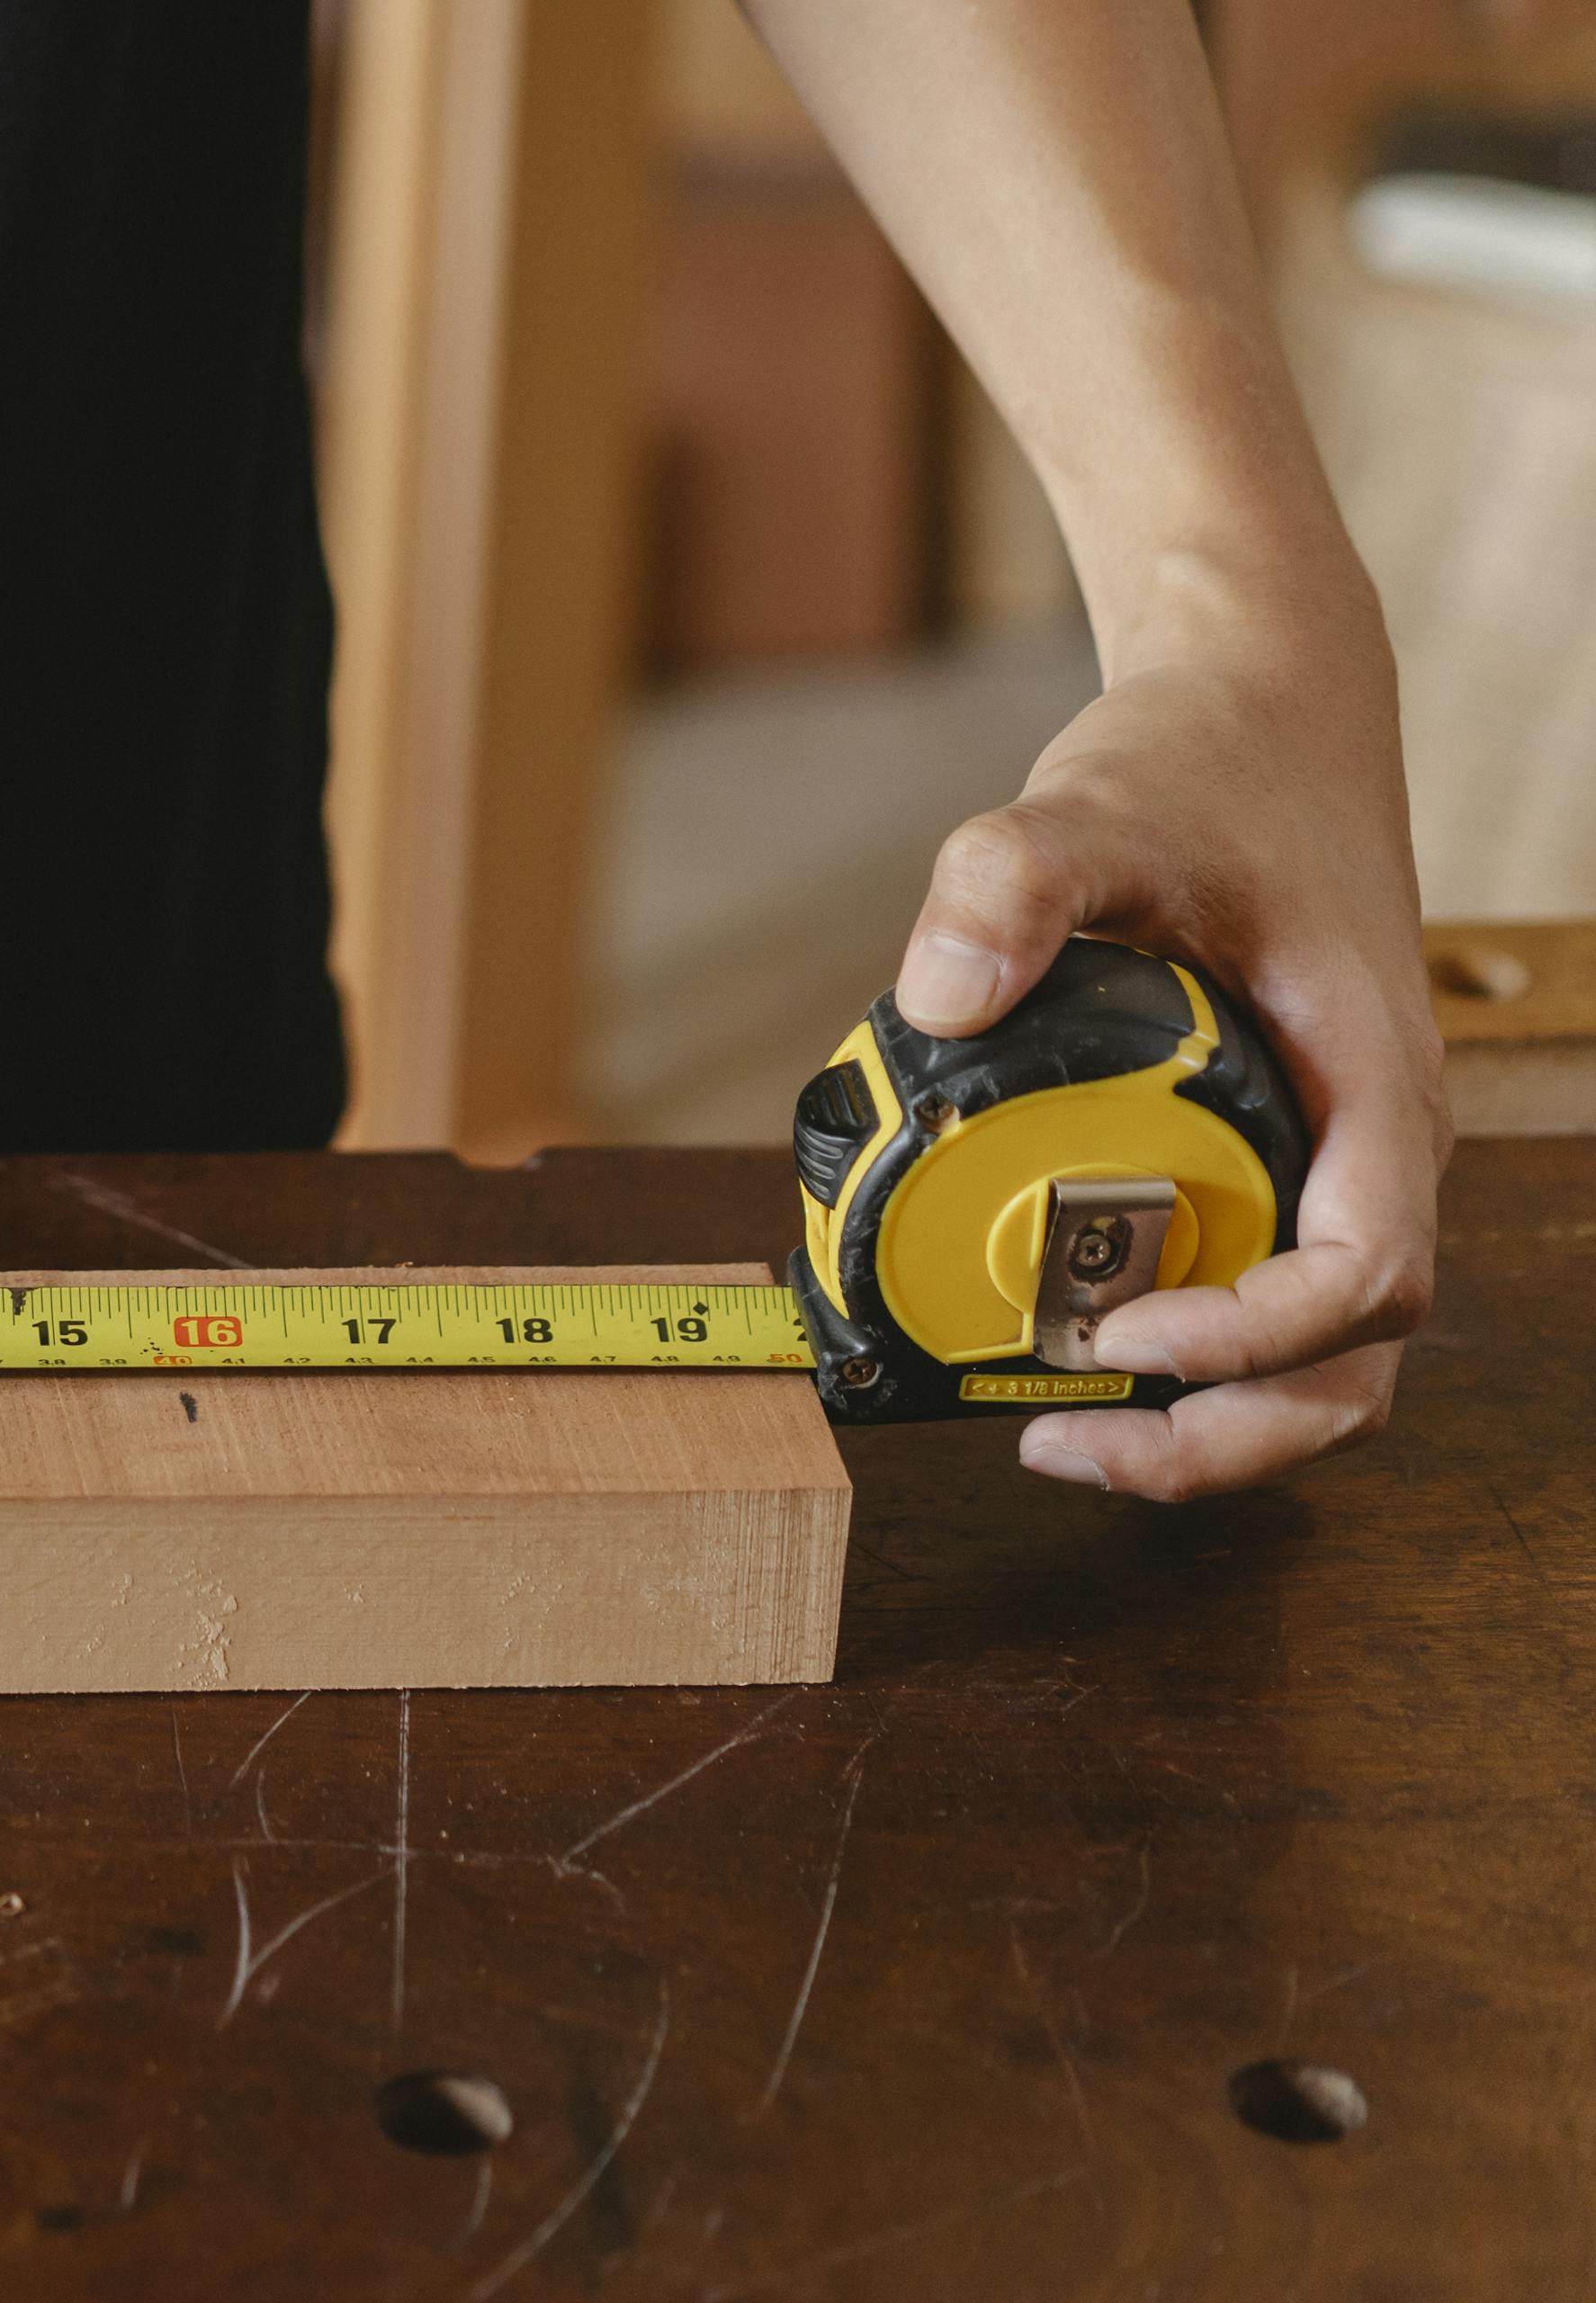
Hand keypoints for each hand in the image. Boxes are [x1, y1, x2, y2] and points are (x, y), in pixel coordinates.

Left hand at [894, 594, 1450, 1500]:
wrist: (1268, 714)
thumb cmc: (1215, 763)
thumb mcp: (1102, 800)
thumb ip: (1017, 877)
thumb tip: (934, 995)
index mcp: (1375, 1083)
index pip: (1365, 1274)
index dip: (1253, 1341)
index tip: (1119, 1338)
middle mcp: (1375, 1147)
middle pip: (1350, 1367)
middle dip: (1224, 1436)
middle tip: (1066, 1444)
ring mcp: (1336, 1163)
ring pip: (1316, 1361)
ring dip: (1208, 1424)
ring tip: (1062, 1432)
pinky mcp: (1284, 1160)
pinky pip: (1262, 1300)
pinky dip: (1188, 1363)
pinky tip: (1073, 1349)